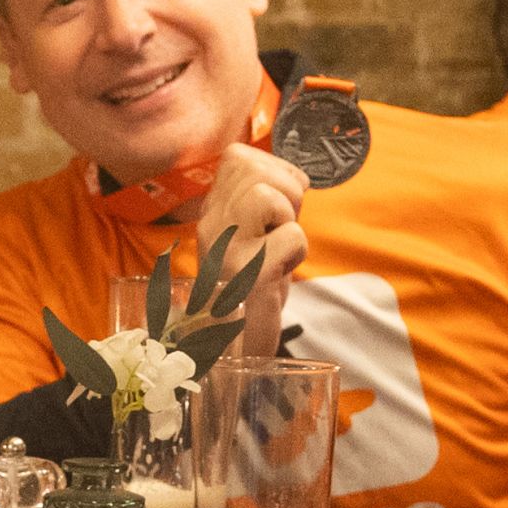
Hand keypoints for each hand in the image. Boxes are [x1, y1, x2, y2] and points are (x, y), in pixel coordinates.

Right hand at [189, 142, 309, 346]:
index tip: (280, 206)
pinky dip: (297, 252)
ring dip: (289, 219)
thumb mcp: (249, 237)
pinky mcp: (245, 276)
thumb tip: (297, 176)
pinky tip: (279, 272)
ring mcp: (224, 250)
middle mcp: (210, 225)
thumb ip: (260, 203)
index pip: (237, 157)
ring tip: (278, 247)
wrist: (232, 350)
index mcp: (211, 211)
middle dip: (285, 190)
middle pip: (252, 168)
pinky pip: (291, 237)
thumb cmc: (250, 291)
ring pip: (266, 195)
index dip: (273, 170)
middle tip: (281, 226)